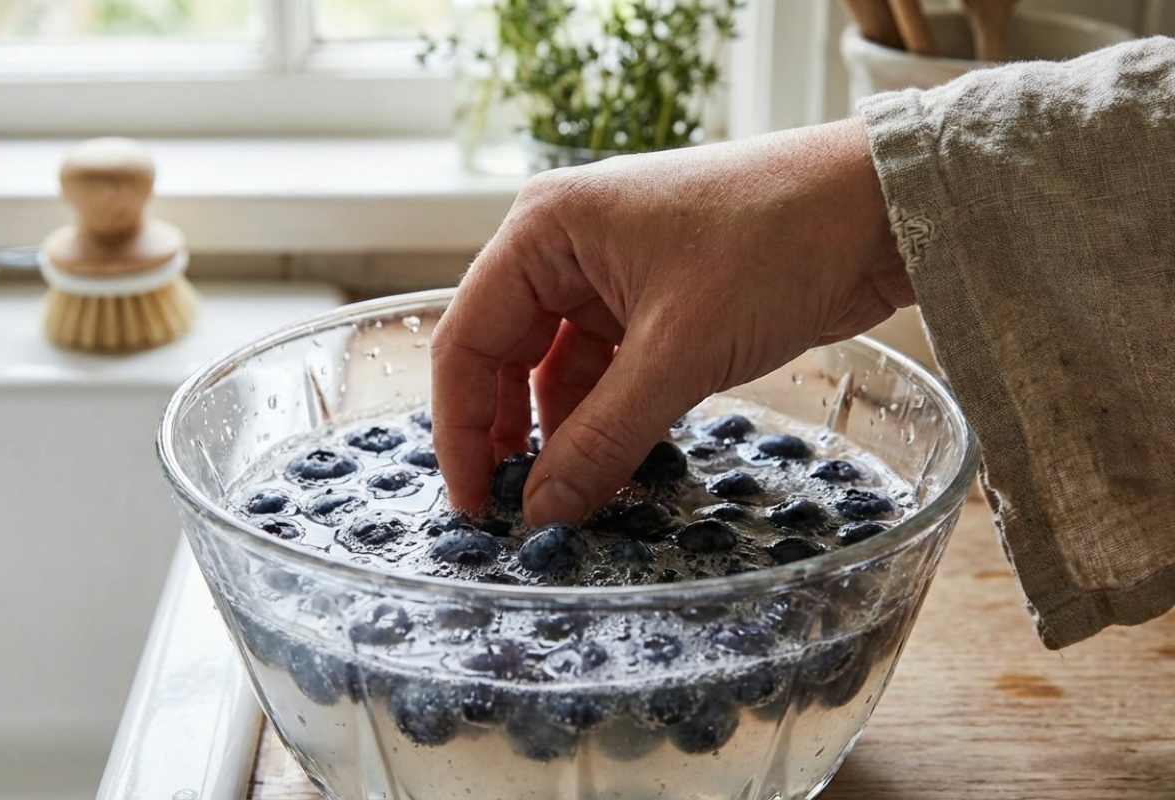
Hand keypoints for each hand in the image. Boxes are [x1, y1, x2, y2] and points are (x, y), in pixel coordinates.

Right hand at [431, 117, 910, 525]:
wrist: (879, 208)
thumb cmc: (776, 245)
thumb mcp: (679, 352)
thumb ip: (603, 438)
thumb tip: (543, 515)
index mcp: (545, 230)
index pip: (467, 339)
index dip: (460, 429)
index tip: (473, 505)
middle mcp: (565, 246)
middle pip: (504, 356)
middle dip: (510, 434)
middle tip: (517, 512)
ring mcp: (611, 273)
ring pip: (558, 370)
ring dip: (566, 433)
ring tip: (576, 499)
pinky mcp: (655, 300)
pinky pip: (608, 370)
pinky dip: (610, 418)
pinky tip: (620, 466)